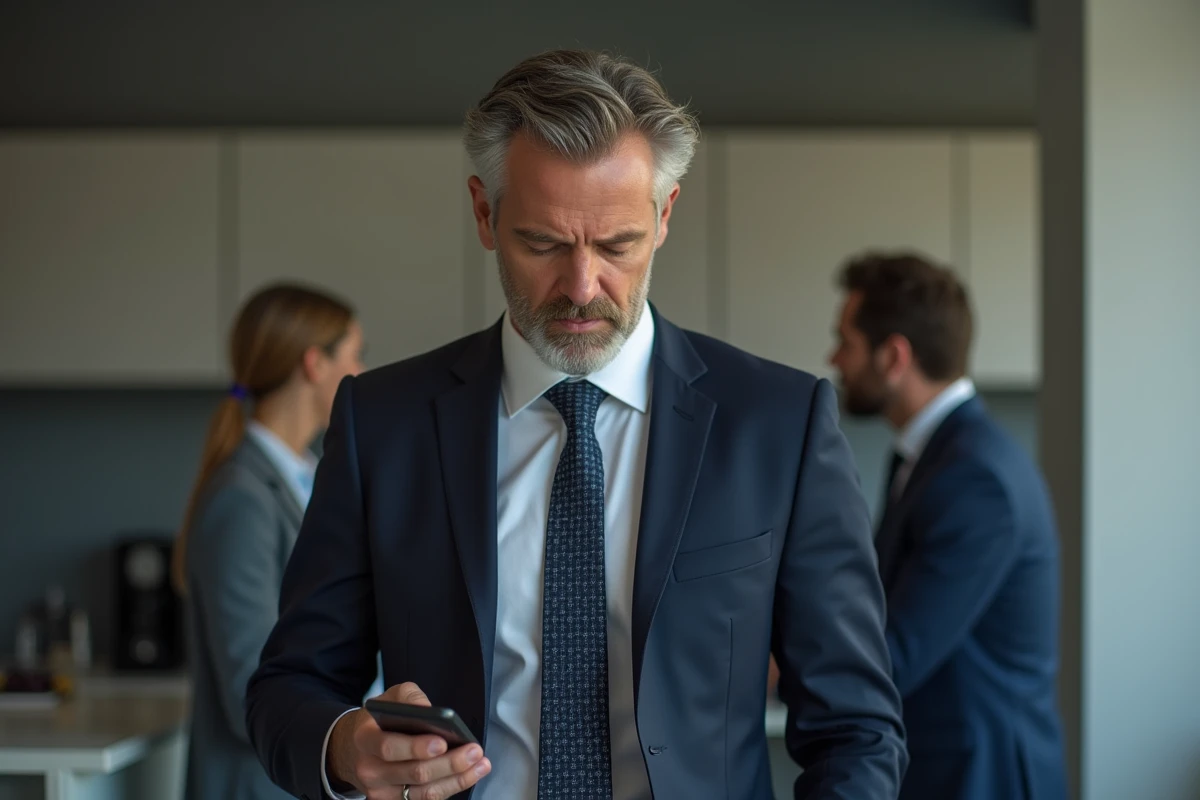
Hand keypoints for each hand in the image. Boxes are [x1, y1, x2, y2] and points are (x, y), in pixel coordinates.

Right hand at [328, 682, 491, 799]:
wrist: (354, 748)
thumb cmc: (379, 720)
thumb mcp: (390, 698)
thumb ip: (411, 699)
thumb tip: (433, 712)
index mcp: (365, 739)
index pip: (389, 748)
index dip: (416, 747)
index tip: (443, 742)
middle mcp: (369, 770)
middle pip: (414, 773)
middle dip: (448, 763)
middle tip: (474, 751)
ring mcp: (380, 791)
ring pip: (424, 792)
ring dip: (457, 779)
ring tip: (480, 764)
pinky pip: (426, 799)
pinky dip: (451, 787)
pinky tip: (469, 774)